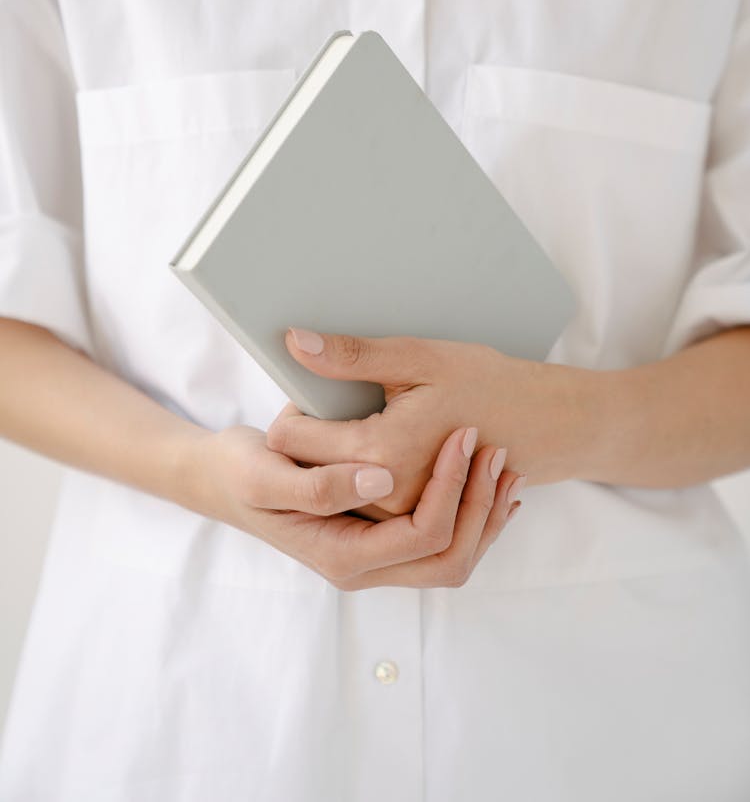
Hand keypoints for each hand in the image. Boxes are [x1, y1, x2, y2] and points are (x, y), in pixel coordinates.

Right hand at [182, 415, 519, 589]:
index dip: (450, 488)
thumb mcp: (266, 473)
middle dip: (481, 508)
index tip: (462, 437)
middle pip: (449, 560)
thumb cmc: (239, 472)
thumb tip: (379, 480)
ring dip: (484, 512)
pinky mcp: (381, 536)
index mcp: (343, 556)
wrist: (222, 479)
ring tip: (504, 463)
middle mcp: (364, 567)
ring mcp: (375, 556)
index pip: (422, 537)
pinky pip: (441, 540)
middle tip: (497, 453)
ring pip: (453, 555)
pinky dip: (472, 511)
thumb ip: (320, 484)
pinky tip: (488, 478)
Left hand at [267, 327, 596, 514]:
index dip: (292, 407)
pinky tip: (380, 448)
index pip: (290, 437)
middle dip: (306, 438)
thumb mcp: (418, 358)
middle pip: (304, 469)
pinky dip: (357, 477)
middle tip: (335, 403)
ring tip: (359, 423)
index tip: (313, 388)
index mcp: (380, 452)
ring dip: (329, 460)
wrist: (543, 424)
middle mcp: (386, 495)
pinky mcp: (412, 520)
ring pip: (330, 491)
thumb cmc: (485, 383)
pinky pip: (361, 503)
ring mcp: (400, 514)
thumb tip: (294, 341)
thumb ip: (352, 356)